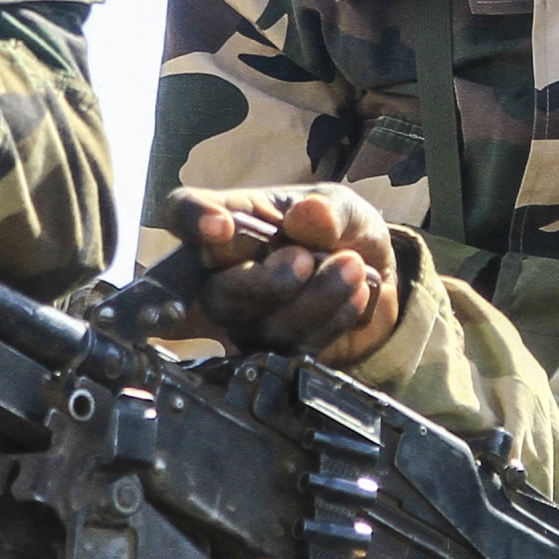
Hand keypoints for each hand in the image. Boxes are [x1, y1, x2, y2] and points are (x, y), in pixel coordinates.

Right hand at [160, 184, 399, 367]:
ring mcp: (240, 317)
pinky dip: (330, 320)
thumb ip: (330, 210)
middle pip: (214, 292)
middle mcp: (221, 271)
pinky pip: (289, 349)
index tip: (220, 227)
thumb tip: (309, 213)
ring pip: (254, 327)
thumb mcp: (344, 207)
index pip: (183, 213)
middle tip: (307, 260)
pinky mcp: (268, 351)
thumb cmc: (340, 232)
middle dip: (266, 282)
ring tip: (352, 268)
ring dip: (315, 297)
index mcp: (229, 219)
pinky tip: (353, 295)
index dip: (191, 222)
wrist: (375, 277)